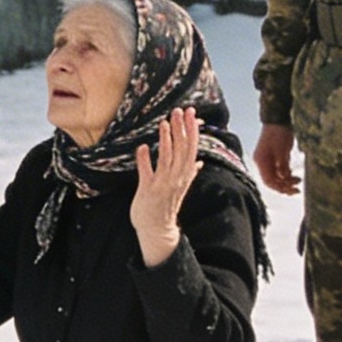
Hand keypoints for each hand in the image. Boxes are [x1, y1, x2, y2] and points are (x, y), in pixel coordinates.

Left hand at [131, 110, 200, 266]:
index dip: (192, 130)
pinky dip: (144, 159)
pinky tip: (143, 146)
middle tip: (178, 111)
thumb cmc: (166, 206)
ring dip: (166, 140)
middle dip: (181, 129)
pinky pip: (146, 172)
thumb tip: (199, 162)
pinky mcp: (147, 190)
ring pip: (167, 158)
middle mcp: (176, 179)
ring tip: (164, 123)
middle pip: (181, 150)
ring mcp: (162, 184)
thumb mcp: (181, 188)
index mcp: (185, 176)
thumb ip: (190, 173)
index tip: (191, 113)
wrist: (156, 230)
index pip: (192, 149)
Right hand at [254, 122, 299, 195]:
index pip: (269, 181)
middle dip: (284, 186)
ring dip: (287, 181)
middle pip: (272, 180)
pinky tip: (294, 175)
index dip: (279, 188)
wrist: (278, 118)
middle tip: (297, 189)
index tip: (291, 190)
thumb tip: (285, 179)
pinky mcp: (275, 157)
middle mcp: (263, 163)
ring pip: (277, 177)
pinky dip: (287, 175)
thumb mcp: (282, 151)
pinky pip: (280, 171)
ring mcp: (268, 160)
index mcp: (261, 161)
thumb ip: (283, 167)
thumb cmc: (279, 133)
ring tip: (298, 181)